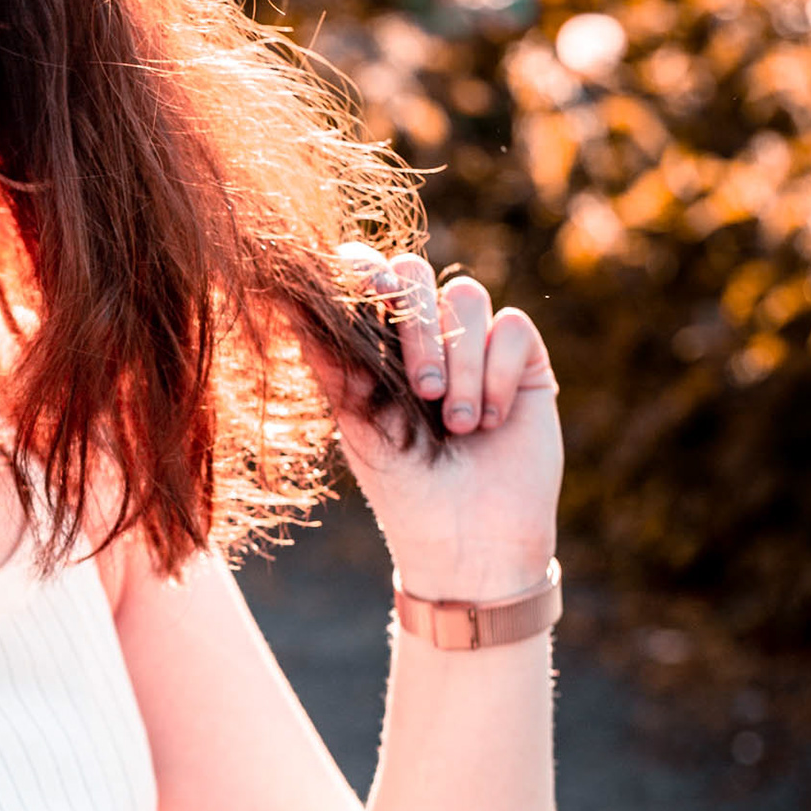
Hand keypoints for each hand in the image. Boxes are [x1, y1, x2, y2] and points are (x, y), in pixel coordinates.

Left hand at [331, 250, 563, 602]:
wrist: (470, 541)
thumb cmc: (405, 488)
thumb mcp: (360, 423)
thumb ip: (333, 362)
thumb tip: (287, 301)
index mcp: (376, 345)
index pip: (367, 276)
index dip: (364, 270)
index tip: (366, 295)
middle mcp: (425, 337)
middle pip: (416, 273)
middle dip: (417, 327)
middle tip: (421, 393)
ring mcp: (475, 345)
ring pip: (467, 296)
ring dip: (461, 362)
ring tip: (458, 425)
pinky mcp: (523, 362)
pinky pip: (513, 328)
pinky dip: (498, 373)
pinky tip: (491, 422)